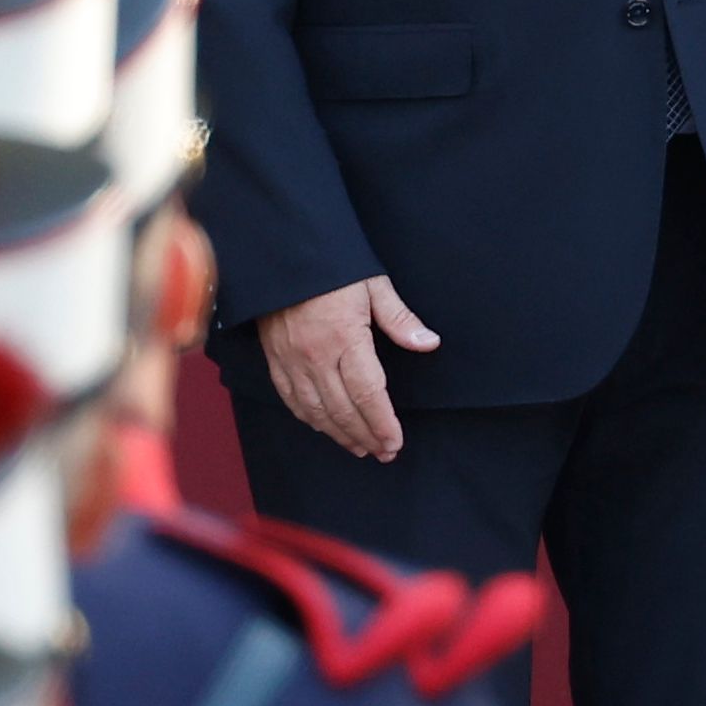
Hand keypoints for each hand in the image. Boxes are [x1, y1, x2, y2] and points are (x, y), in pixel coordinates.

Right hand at [260, 275, 438, 461]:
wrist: (283, 252)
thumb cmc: (332, 267)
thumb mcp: (373, 285)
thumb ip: (400, 319)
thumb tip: (429, 343)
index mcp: (344, 338)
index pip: (368, 394)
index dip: (383, 423)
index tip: (395, 442)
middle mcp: (315, 356)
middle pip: (343, 410)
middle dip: (366, 436)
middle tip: (385, 452)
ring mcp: (292, 360)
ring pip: (316, 411)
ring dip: (340, 434)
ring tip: (361, 448)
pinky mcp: (276, 359)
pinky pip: (291, 399)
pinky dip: (310, 419)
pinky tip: (326, 428)